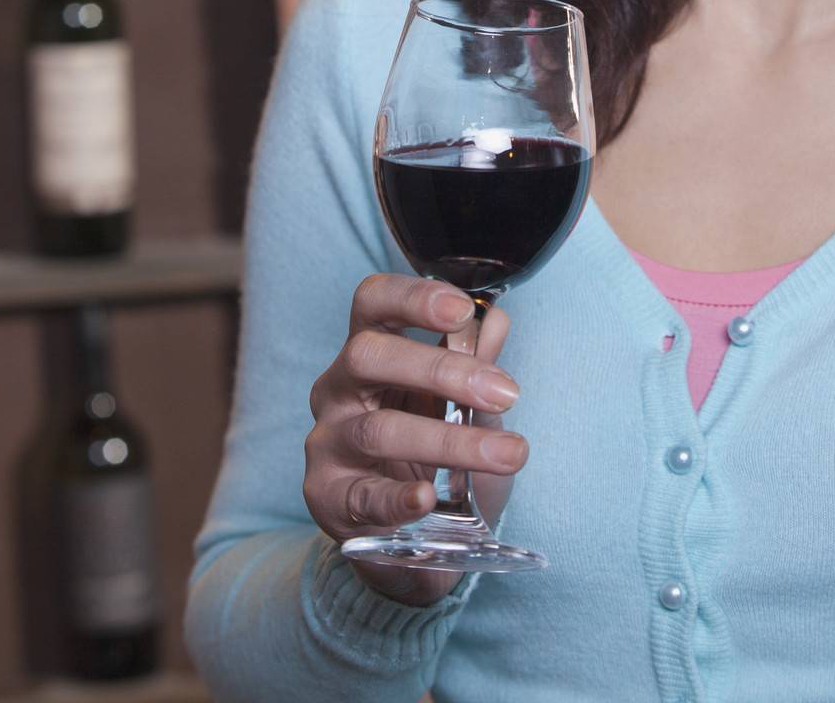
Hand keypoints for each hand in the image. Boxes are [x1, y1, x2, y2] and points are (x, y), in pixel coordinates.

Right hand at [304, 273, 525, 605]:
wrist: (407, 537)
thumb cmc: (429, 449)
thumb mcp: (458, 403)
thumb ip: (475, 362)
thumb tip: (495, 318)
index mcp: (367, 350)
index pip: (372, 302)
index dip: (412, 297)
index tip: (461, 308)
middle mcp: (337, 388)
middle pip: (368, 356)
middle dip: (440, 369)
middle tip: (504, 392)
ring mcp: (327, 442)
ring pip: (377, 429)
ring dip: (450, 441)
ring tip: (507, 454)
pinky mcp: (327, 498)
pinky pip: (361, 495)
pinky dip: (397, 496)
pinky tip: (428, 497)